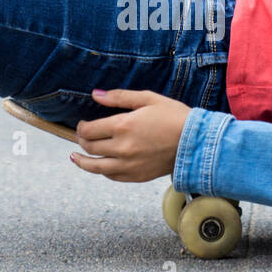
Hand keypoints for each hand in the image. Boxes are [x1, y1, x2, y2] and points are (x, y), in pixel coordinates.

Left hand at [69, 89, 191, 182]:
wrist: (196, 142)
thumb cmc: (175, 116)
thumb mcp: (148, 99)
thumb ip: (119, 97)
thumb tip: (96, 95)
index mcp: (123, 125)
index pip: (89, 130)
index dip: (81, 127)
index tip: (82, 124)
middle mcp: (122, 147)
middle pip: (90, 147)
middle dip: (81, 140)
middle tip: (81, 136)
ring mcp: (129, 164)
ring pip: (95, 166)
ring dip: (82, 161)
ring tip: (75, 157)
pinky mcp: (137, 176)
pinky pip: (112, 176)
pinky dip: (102, 170)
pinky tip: (99, 166)